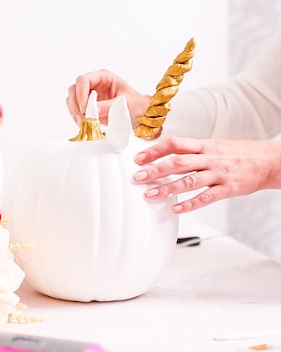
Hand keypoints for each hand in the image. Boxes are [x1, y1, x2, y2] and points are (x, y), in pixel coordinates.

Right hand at [66, 69, 149, 125]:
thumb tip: (93, 110)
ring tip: (84, 123)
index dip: (80, 94)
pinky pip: (75, 110)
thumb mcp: (123, 104)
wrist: (139, 116)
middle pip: (73, 89)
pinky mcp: (87, 107)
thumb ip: (107, 106)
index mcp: (103, 77)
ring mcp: (89, 95)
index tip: (85, 108)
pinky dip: (76, 118)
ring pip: (71, 100)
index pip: (83, 80)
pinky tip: (85, 124)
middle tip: (83, 117)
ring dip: (75, 112)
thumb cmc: (135, 106)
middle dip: (76, 104)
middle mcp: (93, 84)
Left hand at [133, 137, 280, 213]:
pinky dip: (190, 204)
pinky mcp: (228, 189)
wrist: (269, 161)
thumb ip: (192, 152)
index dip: (155, 150)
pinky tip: (176, 209)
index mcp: (204, 145)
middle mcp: (210, 158)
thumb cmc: (238, 154)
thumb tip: (166, 156)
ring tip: (150, 195)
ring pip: (189, 180)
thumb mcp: (214, 146)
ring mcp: (219, 173)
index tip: (139, 158)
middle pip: (178, 162)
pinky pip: (206, 197)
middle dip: (156, 170)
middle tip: (139, 177)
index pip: (175, 144)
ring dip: (168, 188)